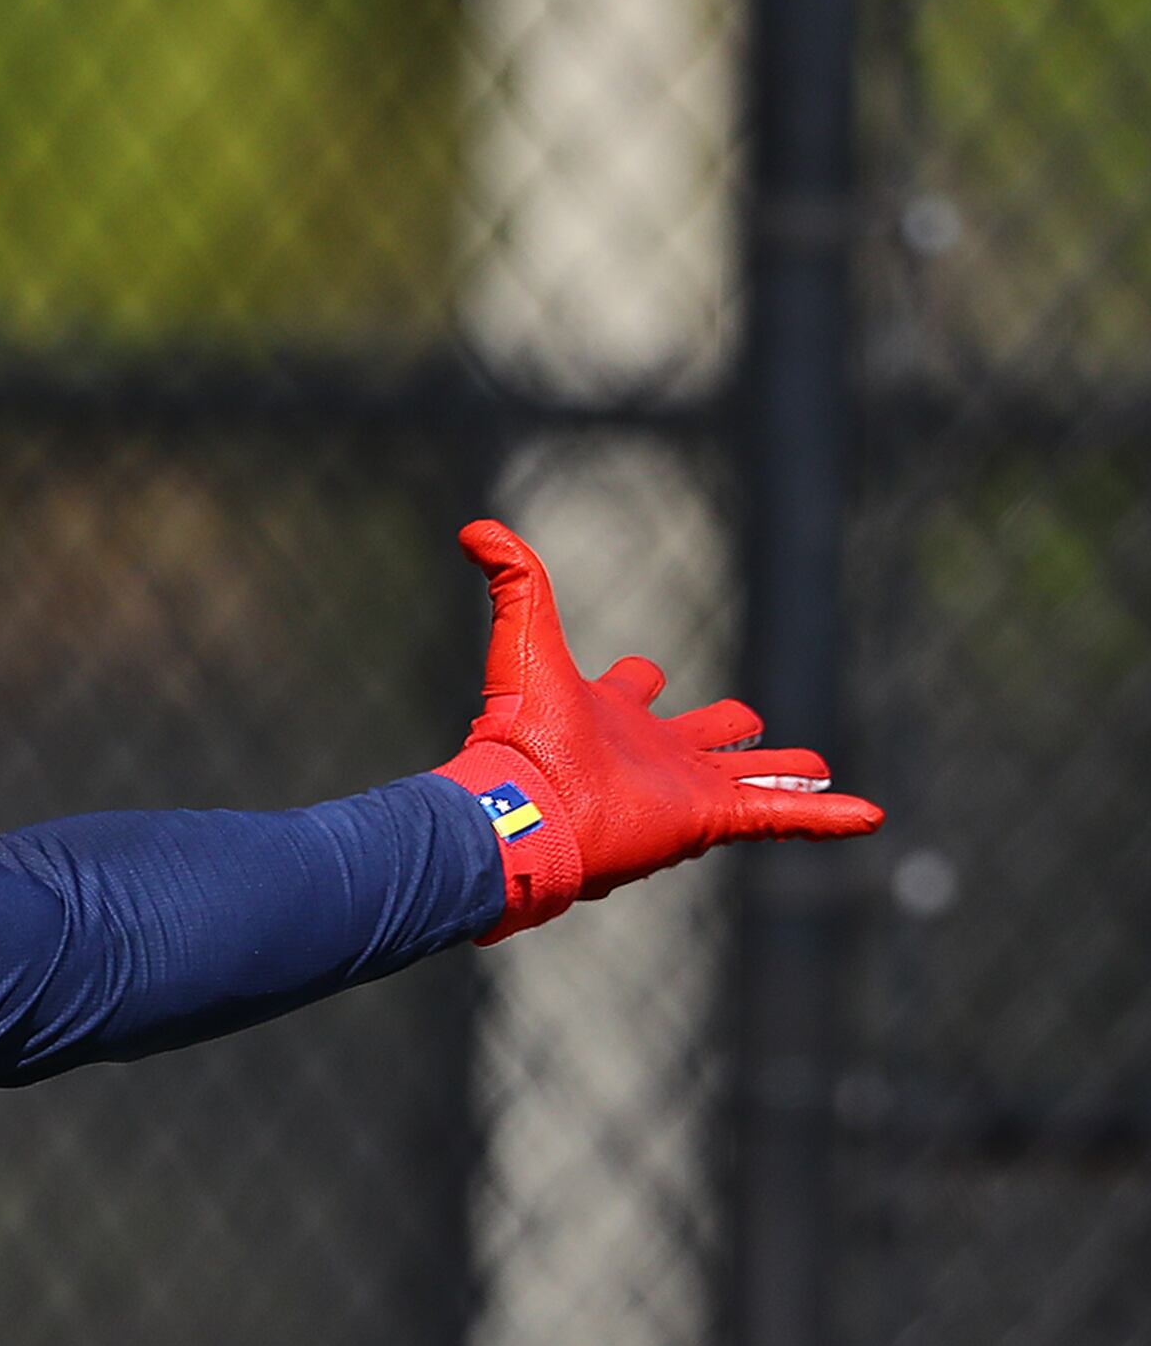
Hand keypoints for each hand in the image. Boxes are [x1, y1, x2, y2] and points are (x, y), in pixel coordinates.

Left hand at [436, 519, 882, 938]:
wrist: (523, 808)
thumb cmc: (523, 731)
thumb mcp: (526, 640)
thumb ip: (514, 582)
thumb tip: (475, 528)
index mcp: (611, 713)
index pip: (636, 685)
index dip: (638, 678)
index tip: (644, 673)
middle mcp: (651, 753)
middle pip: (704, 735)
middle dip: (727, 729)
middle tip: (748, 724)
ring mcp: (685, 787)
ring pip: (750, 776)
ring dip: (785, 772)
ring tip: (818, 769)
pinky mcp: (710, 818)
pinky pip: (781, 817)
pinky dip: (825, 817)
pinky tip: (869, 817)